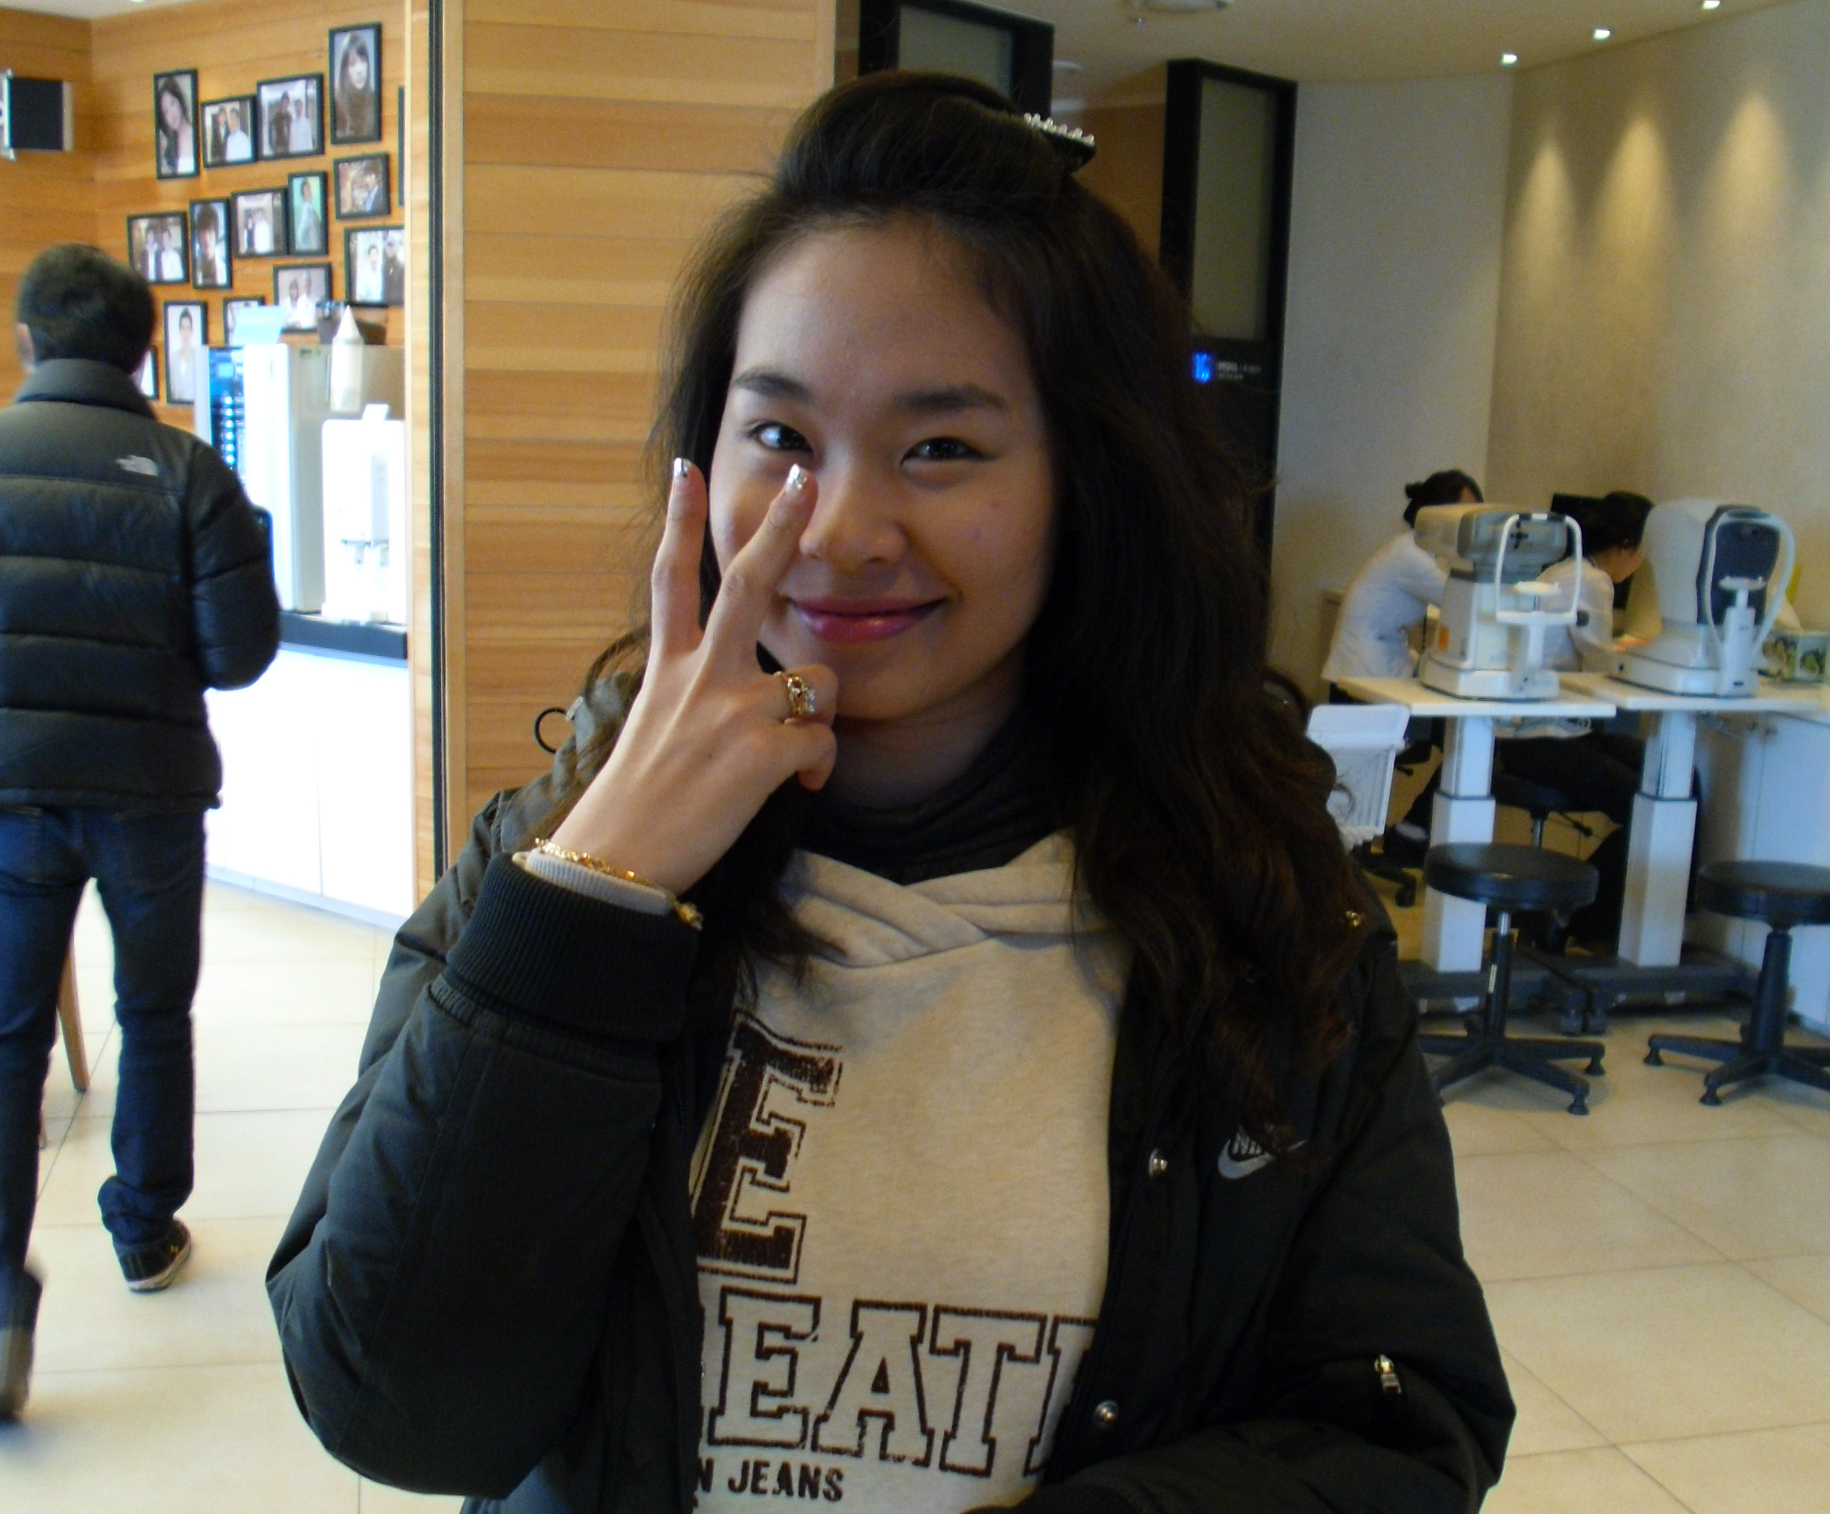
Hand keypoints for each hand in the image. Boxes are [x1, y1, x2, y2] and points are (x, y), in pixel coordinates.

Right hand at [548, 460, 837, 895]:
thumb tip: (752, 701)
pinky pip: (822, 744)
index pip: (671, 578)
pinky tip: (800, 790)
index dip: (677, 520)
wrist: (617, 861)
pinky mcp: (761, 755)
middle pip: (746, 584)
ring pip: (816, 680)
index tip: (684, 468)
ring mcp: (731, 711)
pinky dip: (820, 769)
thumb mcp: (652, 730)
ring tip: (801, 751)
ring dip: (823, 713)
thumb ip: (695, 697)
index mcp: (668, 669)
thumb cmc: (637, 804)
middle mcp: (700, 677)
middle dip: (780, 525)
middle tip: (805, 477)